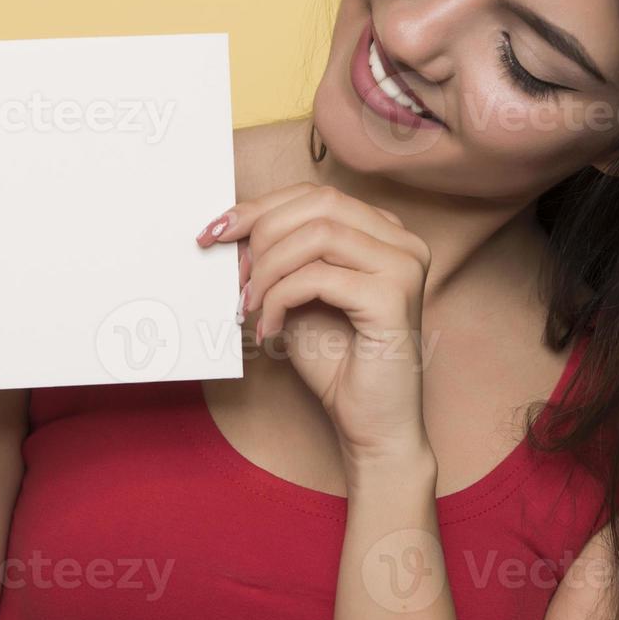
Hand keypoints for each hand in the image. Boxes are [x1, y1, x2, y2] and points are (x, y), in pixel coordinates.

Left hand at [196, 183, 434, 471]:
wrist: (370, 424)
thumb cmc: (336, 360)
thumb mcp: (295, 294)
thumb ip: (277, 257)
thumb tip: (232, 227)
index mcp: (383, 232)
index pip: (315, 195)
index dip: (260, 208)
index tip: (214, 232)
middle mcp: (402, 242)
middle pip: (319, 204)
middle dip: (262, 234)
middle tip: (234, 278)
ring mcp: (404, 267)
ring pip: (317, 235)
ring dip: (269, 269)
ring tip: (250, 305)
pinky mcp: (393, 298)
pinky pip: (319, 277)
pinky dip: (281, 298)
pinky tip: (271, 329)